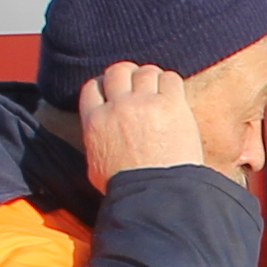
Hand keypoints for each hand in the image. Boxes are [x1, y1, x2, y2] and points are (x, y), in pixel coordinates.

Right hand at [76, 60, 202, 182]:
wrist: (155, 195)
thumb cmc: (127, 189)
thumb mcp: (95, 167)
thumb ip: (95, 144)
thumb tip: (97, 137)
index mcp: (95, 122)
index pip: (93, 87)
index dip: (104, 85)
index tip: (115, 91)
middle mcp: (117, 107)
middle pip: (118, 71)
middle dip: (127, 75)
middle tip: (138, 84)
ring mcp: (144, 103)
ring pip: (145, 72)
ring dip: (151, 78)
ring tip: (158, 90)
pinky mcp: (171, 104)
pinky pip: (170, 79)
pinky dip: (170, 83)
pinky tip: (173, 96)